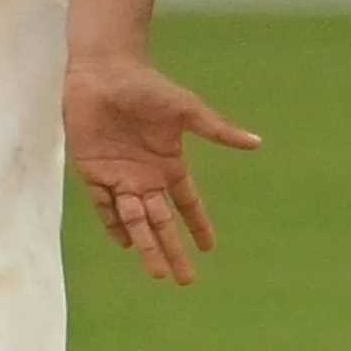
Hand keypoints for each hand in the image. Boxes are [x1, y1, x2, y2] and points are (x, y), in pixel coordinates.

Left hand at [64, 56, 260, 284]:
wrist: (105, 71)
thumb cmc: (146, 87)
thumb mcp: (186, 110)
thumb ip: (217, 130)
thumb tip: (257, 142)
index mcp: (169, 164)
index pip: (187, 204)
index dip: (198, 225)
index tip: (209, 249)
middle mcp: (145, 176)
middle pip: (162, 222)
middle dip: (173, 249)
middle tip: (185, 280)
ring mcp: (120, 176)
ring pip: (136, 220)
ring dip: (147, 245)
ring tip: (158, 273)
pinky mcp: (94, 171)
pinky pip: (104, 205)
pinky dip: (114, 224)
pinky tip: (125, 243)